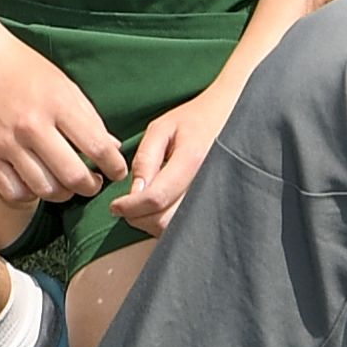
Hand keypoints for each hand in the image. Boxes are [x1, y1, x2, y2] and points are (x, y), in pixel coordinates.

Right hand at [0, 19, 127, 214]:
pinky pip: (14, 193)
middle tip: (93, 183)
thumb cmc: (21, 66)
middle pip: (73, 176)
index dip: (115, 167)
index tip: (117, 171)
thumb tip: (113, 149)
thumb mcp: (62, 83)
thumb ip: (88, 117)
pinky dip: (31, 196)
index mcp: (58, 102)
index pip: (97, 147)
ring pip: (45, 190)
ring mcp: (7, 142)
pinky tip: (37, 184)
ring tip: (67, 185)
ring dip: (63, 194)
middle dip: (91, 186)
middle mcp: (32, 125)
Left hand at [116, 66, 243, 228]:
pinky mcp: (216, 207)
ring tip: (145, 204)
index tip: (116, 206)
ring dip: (153, 222)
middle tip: (128, 205)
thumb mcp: (162, 127)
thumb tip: (134, 192)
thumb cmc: (195, 120)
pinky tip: (162, 207)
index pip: (156, 198)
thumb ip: (145, 159)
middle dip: (139, 217)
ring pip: (176, 229)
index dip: (130, 207)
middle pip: (165, 220)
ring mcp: (215, 198)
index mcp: (193, 159)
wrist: (231, 117)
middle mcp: (208, 183)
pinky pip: (187, 227)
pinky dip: (168, 223)